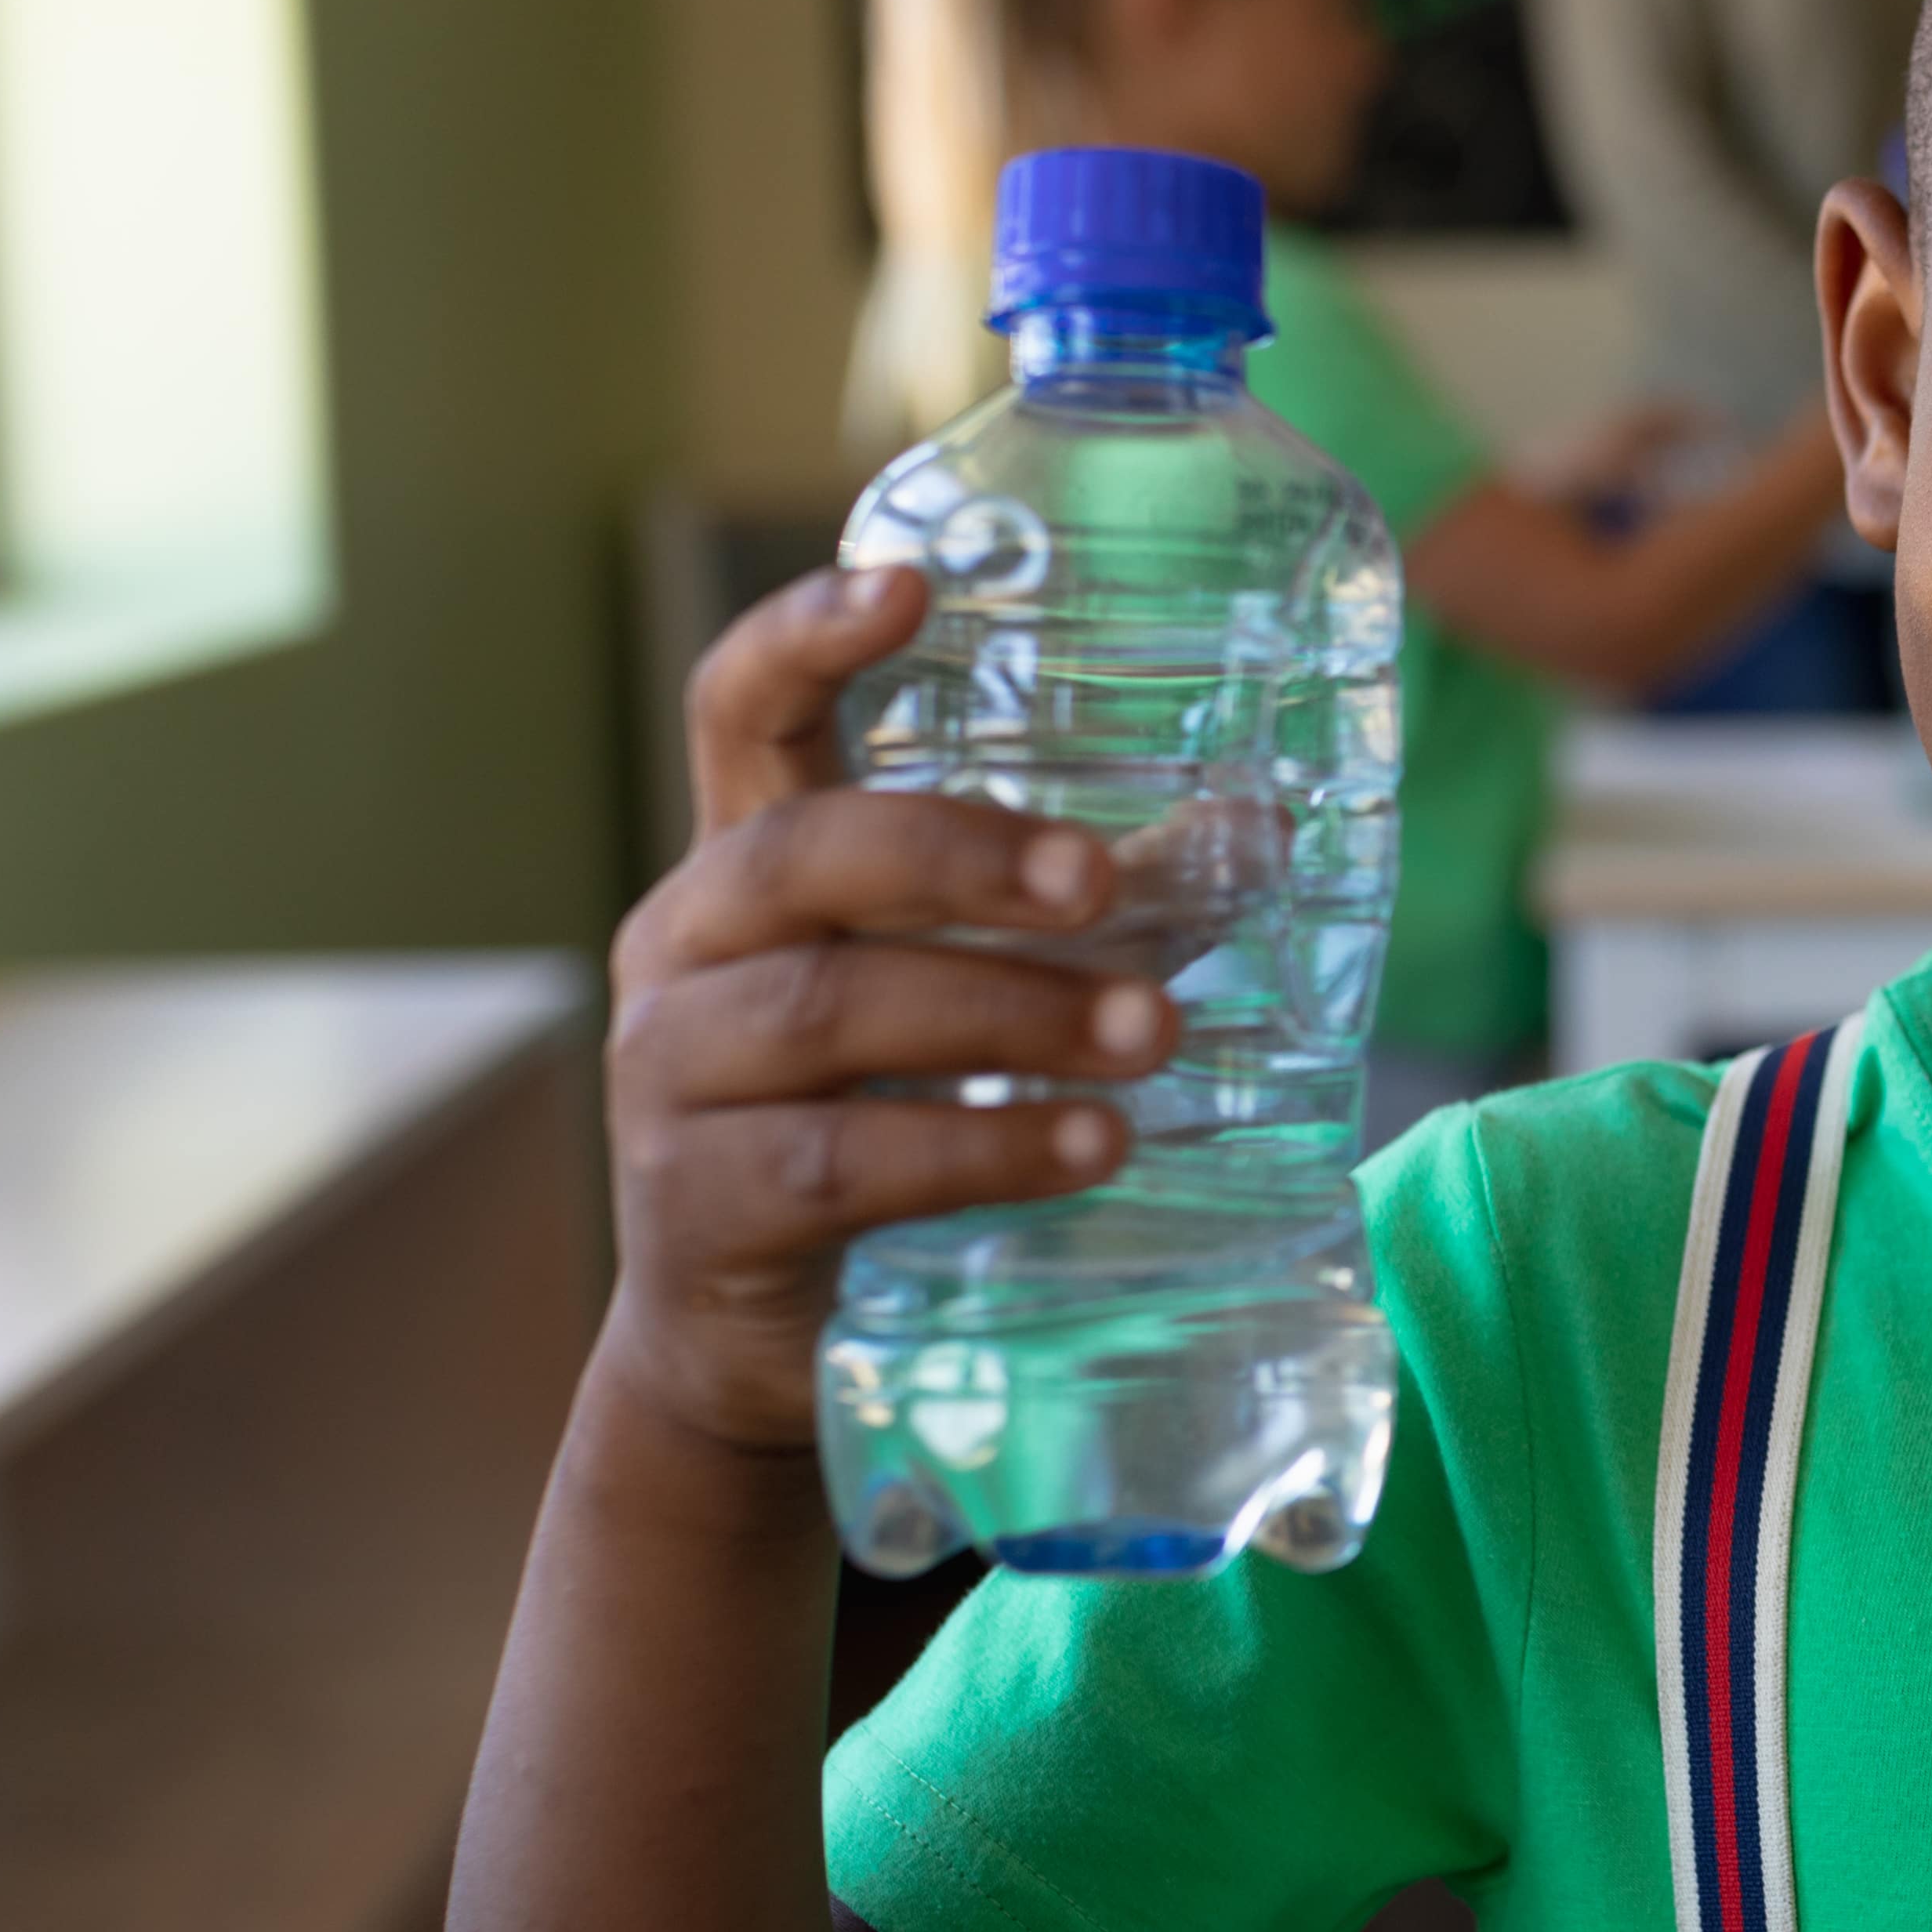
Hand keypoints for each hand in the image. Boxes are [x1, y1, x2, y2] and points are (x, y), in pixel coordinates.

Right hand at [596, 568, 1174, 1450]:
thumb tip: (1259, 829)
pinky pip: (837, 1162)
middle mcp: (686, 949)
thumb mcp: (959, 993)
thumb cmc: (877, 1122)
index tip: (910, 584)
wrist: (755, 1347)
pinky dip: (978, 1147)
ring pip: (831, 1011)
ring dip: (1009, 1015)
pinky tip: (1087, 1145)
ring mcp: (672, 1079)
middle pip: (807, 856)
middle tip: (1106, 881)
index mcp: (743, 867)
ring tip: (1154, 1036)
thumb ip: (1086, 910)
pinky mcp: (698, 1208)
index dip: (807, 636)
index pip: (742, 713)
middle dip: (965, 856)